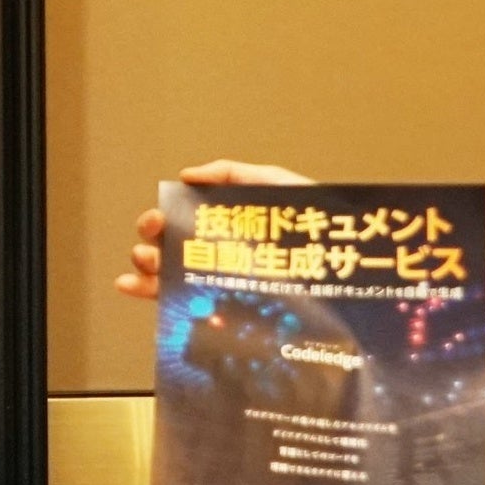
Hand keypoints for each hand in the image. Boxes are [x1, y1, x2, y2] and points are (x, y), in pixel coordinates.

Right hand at [112, 159, 314, 300]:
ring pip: (172, 275)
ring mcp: (225, 283)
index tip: (155, 222)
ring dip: (148, 267)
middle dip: (152, 244)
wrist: (353, 260)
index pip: (184, 225)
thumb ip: (235, 174)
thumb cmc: (321, 223)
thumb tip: (187, 176)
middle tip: (154, 243)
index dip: (162, 222)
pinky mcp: (231, 310)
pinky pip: (185, 304)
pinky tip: (131, 287)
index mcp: (230, 228)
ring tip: (148, 264)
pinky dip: (150, 294)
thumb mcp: (279, 184)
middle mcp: (222, 256)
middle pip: (172, 250)